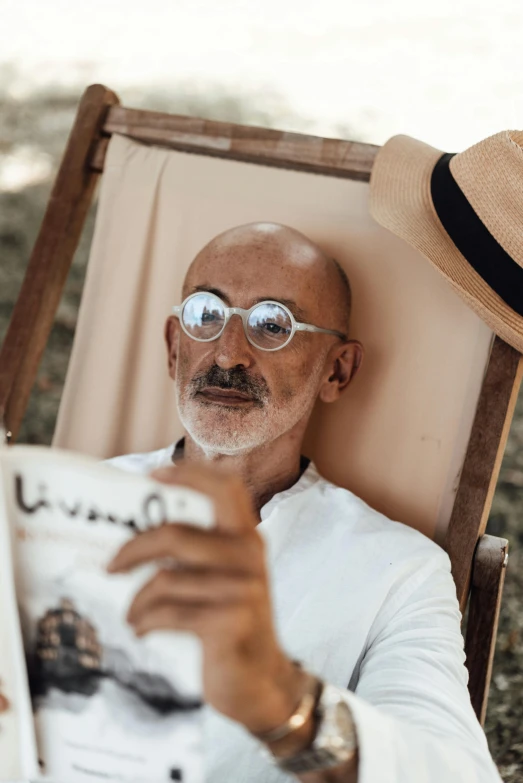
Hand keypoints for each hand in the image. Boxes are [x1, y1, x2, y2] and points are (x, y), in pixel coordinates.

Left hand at [107, 464, 305, 735]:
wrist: (260, 680)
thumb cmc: (230, 622)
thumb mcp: (224, 578)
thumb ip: (199, 551)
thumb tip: (138, 532)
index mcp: (248, 537)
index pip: (226, 488)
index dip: (190, 474)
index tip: (152, 475)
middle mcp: (250, 556)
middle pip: (177, 535)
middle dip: (134, 548)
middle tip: (110, 565)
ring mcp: (243, 589)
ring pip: (166, 579)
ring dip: (136, 601)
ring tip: (131, 614)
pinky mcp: (231, 622)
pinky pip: (169, 613)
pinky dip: (145, 622)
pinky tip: (141, 631)